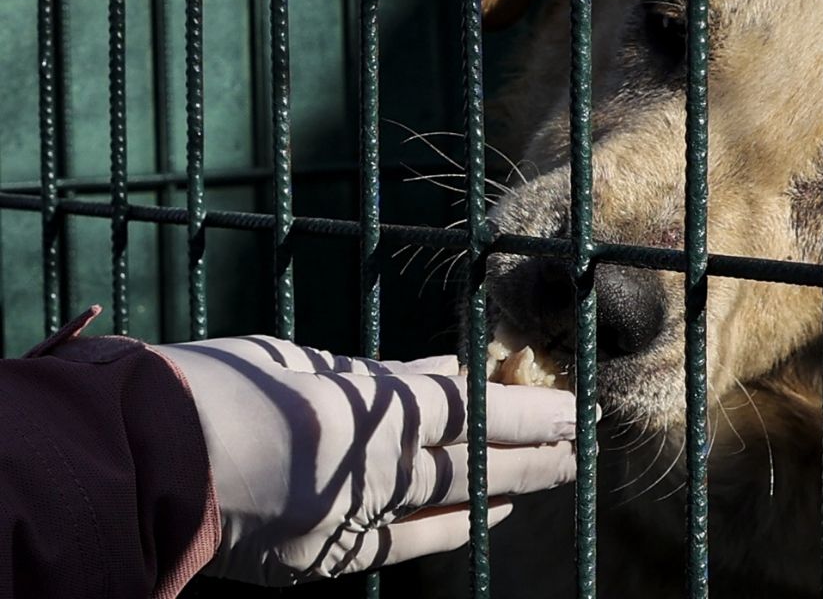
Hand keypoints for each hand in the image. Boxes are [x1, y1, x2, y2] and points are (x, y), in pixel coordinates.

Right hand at [159, 336, 577, 585]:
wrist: (138, 466)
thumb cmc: (213, 391)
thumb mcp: (304, 365)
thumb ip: (378, 379)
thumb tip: (441, 376)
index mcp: (365, 405)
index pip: (469, 404)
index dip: (525, 405)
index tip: (570, 402)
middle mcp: (372, 465)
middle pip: (476, 456)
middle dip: (538, 447)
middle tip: (584, 439)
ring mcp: (353, 517)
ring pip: (453, 501)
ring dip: (510, 487)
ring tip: (557, 475)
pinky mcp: (327, 558)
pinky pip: (405, 543)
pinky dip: (451, 530)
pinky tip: (487, 519)